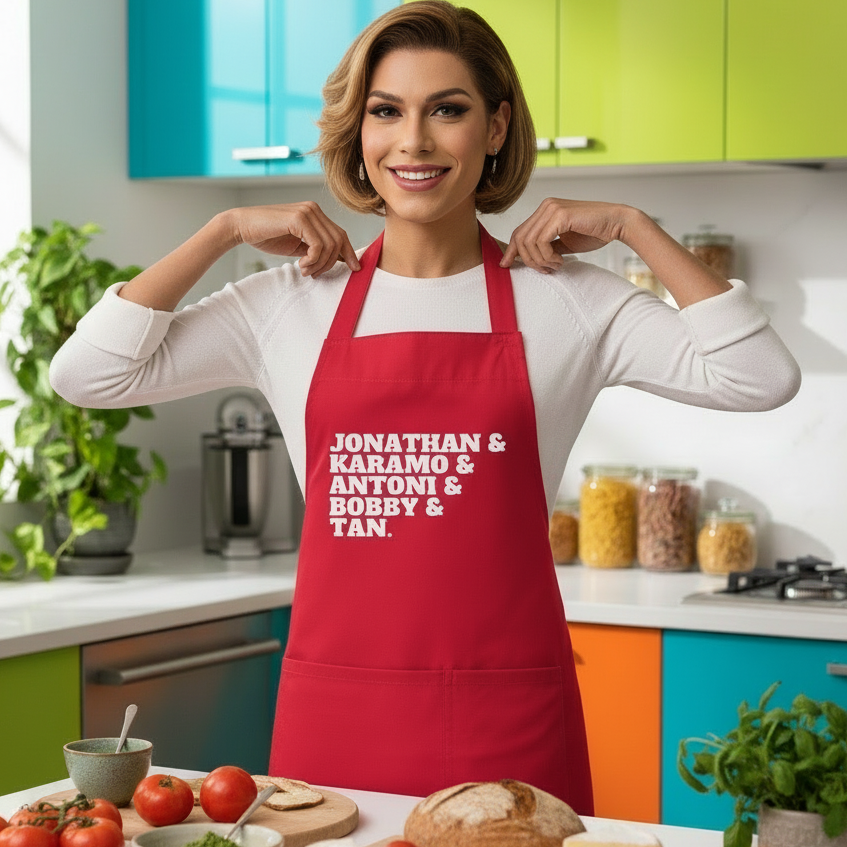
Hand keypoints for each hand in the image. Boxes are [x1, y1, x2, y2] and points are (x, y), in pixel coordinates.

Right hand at [229, 202, 359, 276]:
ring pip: (330, 245)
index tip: (355, 269)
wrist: (242, 227)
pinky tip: (301, 264)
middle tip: (313, 274)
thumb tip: (339, 260)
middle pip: (339, 241)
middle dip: (330, 263)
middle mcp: (314, 209)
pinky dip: (312, 260)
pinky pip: (318, 245)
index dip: (350, 253)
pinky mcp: (299, 218)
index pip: (341, 234)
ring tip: (304, 270)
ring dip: (319, 264)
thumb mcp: (298, 245)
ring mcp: (308, 211)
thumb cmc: (268, 236)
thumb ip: (316, 250)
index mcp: (316, 214)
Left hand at [500, 198, 634, 272]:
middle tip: (546, 270)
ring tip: (556, 265)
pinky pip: (541, 242)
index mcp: (545, 210)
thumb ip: (545, 247)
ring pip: (529, 242)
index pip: (519, 232)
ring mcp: (552, 208)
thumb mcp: (563, 243)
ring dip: (541, 261)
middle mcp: (546, 206)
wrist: (617, 223)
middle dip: (529, 261)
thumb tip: (528, 259)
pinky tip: (560, 260)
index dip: (511, 251)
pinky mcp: (560, 215)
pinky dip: (548, 257)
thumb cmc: (594, 232)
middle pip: (520, 238)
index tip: (507, 266)